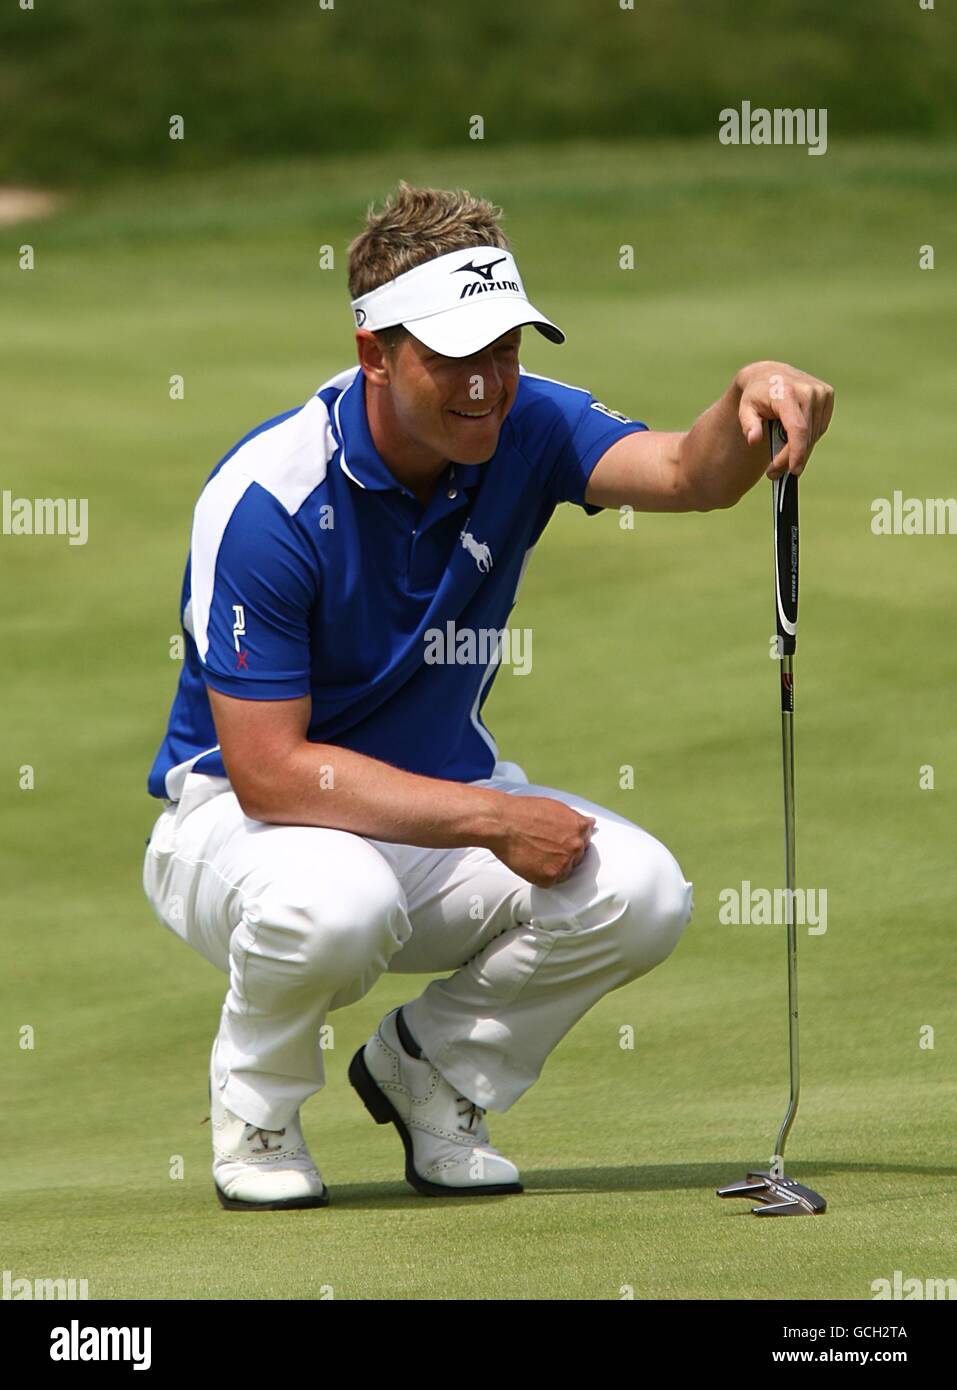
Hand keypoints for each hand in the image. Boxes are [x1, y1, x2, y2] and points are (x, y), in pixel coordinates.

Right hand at [488, 796, 595, 888]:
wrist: (503, 822)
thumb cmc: (525, 811)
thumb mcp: (556, 807)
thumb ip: (575, 818)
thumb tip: (592, 823)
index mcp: (580, 828)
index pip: (584, 842)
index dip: (568, 842)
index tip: (555, 842)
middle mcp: (576, 846)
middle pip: (576, 859)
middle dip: (562, 855)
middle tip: (542, 848)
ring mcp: (564, 863)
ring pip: (563, 872)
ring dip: (552, 867)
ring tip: (533, 854)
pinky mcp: (549, 877)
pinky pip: (549, 882)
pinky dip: (539, 876)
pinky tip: (529, 862)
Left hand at [735, 361, 834, 478]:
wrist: (768, 374)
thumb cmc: (755, 396)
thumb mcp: (745, 410)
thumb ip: (748, 425)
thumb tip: (753, 439)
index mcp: (787, 393)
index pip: (797, 428)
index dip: (797, 451)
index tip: (793, 470)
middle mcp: (808, 390)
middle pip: (805, 436)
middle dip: (791, 458)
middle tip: (774, 472)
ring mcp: (820, 392)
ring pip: (814, 434)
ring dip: (800, 450)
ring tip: (780, 458)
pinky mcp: (827, 395)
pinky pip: (820, 427)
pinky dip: (807, 437)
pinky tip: (793, 437)